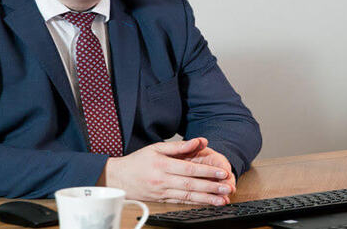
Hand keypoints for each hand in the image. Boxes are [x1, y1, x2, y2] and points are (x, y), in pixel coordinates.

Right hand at [100, 138, 233, 205]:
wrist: (119, 178)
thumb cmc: (138, 161)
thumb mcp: (156, 148)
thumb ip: (178, 146)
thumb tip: (198, 141)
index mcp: (162, 165)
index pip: (189, 169)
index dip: (207, 171)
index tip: (222, 173)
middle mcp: (163, 180)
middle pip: (191, 185)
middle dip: (211, 187)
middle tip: (227, 188)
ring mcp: (163, 192)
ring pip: (188, 197)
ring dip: (207, 199)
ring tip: (223, 200)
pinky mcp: (162, 200)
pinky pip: (182, 203)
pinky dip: (196, 204)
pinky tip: (207, 203)